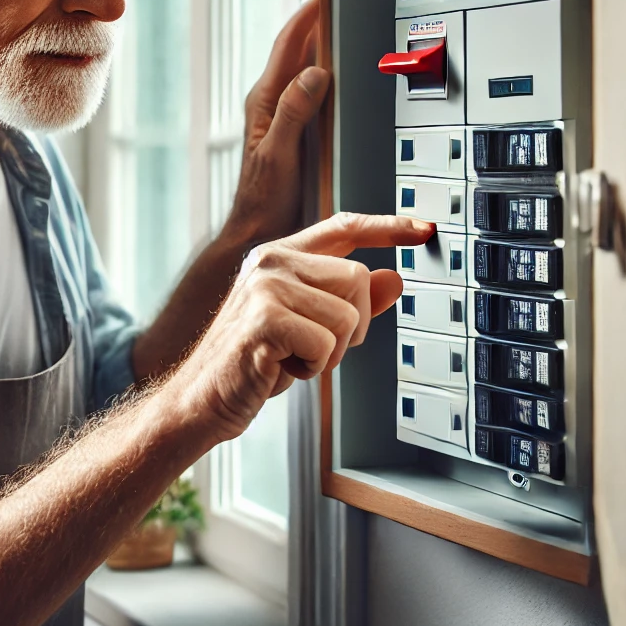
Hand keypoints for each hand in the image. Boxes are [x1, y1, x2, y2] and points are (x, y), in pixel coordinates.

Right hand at [167, 212, 435, 443]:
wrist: (201, 399)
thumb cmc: (252, 363)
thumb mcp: (310, 329)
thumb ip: (349, 302)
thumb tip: (394, 279)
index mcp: (280, 256)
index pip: (342, 227)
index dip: (388, 227)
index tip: (424, 229)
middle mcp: (271, 261)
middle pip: (357, 279)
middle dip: (352, 325)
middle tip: (314, 348)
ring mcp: (265, 286)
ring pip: (347, 316)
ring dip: (330, 353)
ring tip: (293, 358)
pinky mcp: (264, 318)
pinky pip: (327, 344)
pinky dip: (314, 368)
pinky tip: (282, 368)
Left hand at [221, 0, 327, 252]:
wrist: (259, 229)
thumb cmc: (264, 198)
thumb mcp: (279, 153)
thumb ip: (293, 112)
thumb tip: (314, 72)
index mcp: (266, 100)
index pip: (289, 44)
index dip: (308, 15)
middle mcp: (273, 101)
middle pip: (298, 49)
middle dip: (319, 22)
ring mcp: (284, 114)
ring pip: (306, 68)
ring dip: (324, 46)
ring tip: (347, 25)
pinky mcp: (296, 128)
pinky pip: (314, 90)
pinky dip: (329, 73)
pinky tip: (344, 73)